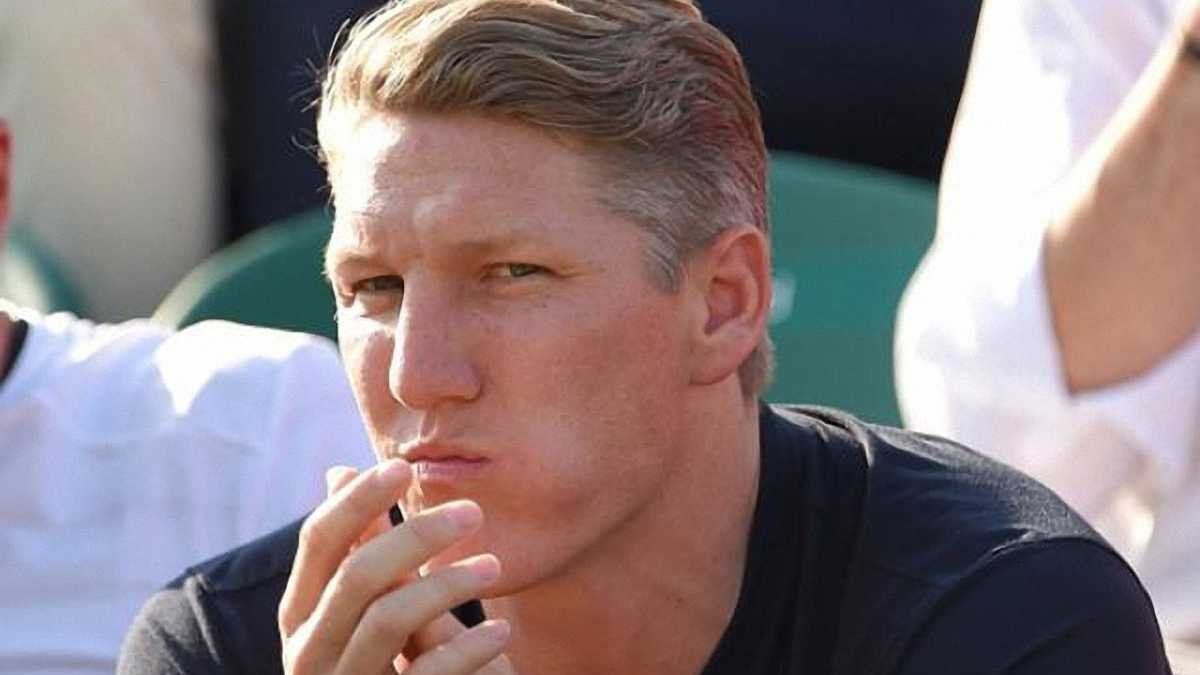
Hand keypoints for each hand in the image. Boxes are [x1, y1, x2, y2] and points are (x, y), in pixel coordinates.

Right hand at [278, 460, 515, 673]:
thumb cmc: (395, 661)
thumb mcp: (376, 603)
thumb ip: (361, 549)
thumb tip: (340, 472)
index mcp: (304, 614)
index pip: (319, 542)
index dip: (357, 500)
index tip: (402, 468)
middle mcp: (309, 651)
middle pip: (355, 577)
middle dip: (414, 536)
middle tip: (473, 512)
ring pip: (386, 621)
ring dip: (446, 585)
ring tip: (494, 567)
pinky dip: (465, 649)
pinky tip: (500, 631)